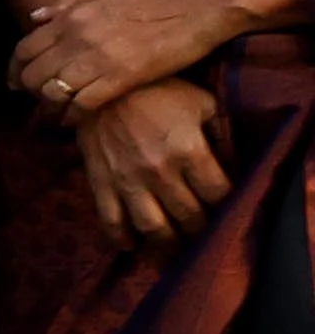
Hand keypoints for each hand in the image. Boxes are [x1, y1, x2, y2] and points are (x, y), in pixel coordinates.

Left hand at [13, 0, 253, 123]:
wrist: (201, 10)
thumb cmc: (158, 0)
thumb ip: (70, 2)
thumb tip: (35, 15)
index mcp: (73, 16)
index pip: (24, 48)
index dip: (15, 69)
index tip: (17, 82)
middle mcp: (78, 37)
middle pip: (33, 74)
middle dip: (29, 91)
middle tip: (37, 101)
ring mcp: (98, 58)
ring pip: (52, 92)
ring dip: (49, 107)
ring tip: (55, 112)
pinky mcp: (120, 78)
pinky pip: (81, 105)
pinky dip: (72, 116)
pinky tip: (74, 120)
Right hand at [73, 78, 229, 248]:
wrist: (103, 87)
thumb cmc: (159, 91)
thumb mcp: (202, 102)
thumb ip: (221, 133)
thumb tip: (232, 162)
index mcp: (188, 149)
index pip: (217, 192)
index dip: (227, 203)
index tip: (227, 206)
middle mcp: (160, 171)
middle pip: (189, 215)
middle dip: (202, 227)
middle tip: (205, 230)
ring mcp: (127, 181)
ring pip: (153, 227)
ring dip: (168, 242)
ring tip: (175, 244)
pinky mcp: (101, 184)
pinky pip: (111, 221)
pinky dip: (122, 239)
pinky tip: (132, 246)